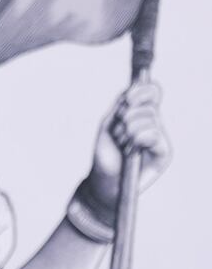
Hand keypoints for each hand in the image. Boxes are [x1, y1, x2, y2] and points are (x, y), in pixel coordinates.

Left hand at [87, 80, 171, 207]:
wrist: (104, 181)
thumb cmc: (105, 154)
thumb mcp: (108, 125)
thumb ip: (120, 106)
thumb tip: (133, 88)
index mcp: (142, 114)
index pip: (152, 92)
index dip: (142, 91)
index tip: (126, 99)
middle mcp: (154, 124)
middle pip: (149, 105)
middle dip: (126, 117)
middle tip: (118, 133)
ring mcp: (160, 138)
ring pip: (150, 118)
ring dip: (128, 131)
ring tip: (122, 145)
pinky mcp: (164, 152)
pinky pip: (153, 134)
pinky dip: (137, 139)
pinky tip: (131, 151)